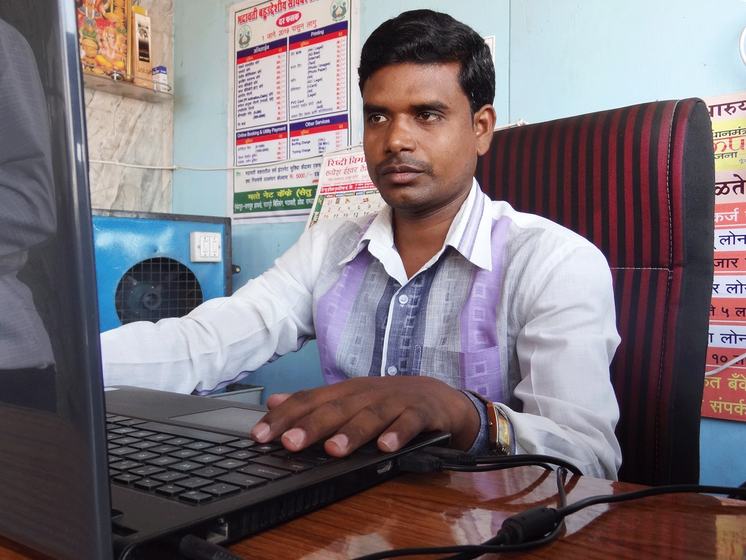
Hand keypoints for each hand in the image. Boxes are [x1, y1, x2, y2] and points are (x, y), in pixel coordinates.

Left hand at [249, 376, 479, 456]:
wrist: (439, 397)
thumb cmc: (388, 402)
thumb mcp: (349, 400)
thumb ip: (313, 403)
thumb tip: (273, 402)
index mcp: (346, 392)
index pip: (309, 400)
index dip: (284, 417)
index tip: (259, 435)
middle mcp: (367, 394)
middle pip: (336, 408)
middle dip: (311, 425)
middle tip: (289, 442)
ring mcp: (395, 402)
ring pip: (370, 416)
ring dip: (351, 433)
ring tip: (333, 450)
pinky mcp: (421, 412)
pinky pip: (410, 422)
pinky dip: (398, 433)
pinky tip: (386, 447)